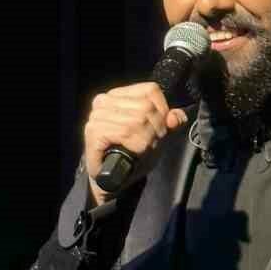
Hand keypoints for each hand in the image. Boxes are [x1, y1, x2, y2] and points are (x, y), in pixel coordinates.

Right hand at [84, 81, 189, 206]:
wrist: (110, 179)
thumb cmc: (131, 154)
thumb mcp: (155, 135)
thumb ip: (168, 122)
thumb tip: (177, 117)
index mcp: (117, 95)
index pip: (150, 90)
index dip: (162, 110)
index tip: (160, 128)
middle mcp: (104, 101)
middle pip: (146, 106)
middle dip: (155, 128)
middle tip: (150, 143)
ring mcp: (96, 115)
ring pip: (138, 119)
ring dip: (146, 139)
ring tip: (141, 148)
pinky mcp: (93, 130)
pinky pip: (126, 132)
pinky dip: (136, 144)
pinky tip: (133, 151)